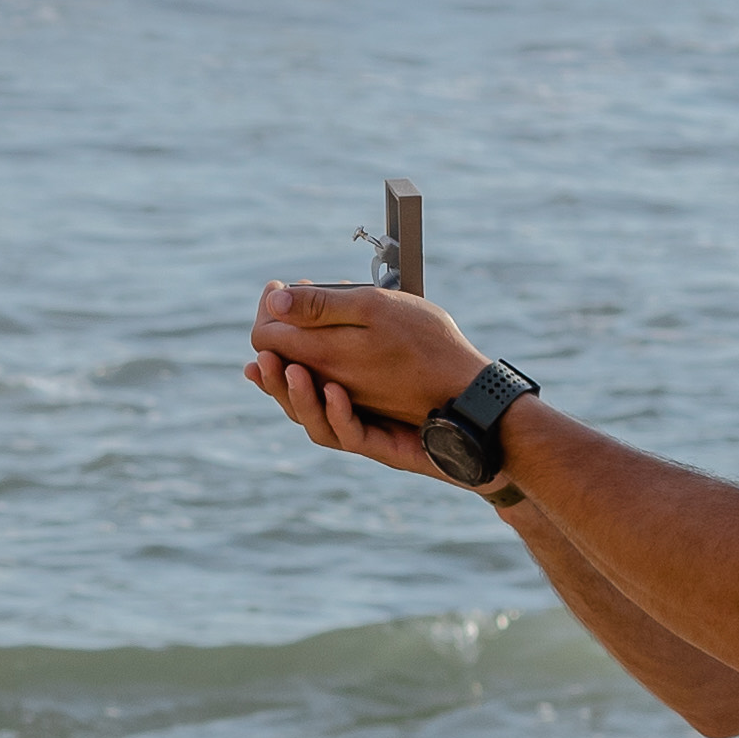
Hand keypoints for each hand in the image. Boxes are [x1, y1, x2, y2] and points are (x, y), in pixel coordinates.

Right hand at [248, 281, 484, 479]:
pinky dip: (339, 415)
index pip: (292, 371)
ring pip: (316, 425)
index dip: (271, 355)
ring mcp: (365, 431)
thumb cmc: (434, 363)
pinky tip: (336, 391)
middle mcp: (345, 410)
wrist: (481, 408)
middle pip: (294, 402)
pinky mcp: (387, 447)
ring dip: (299, 399)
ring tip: (290, 371)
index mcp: (339, 380)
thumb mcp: (384, 322)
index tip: (257, 331)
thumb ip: (337, 311)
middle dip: (273, 381)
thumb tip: (292, 290)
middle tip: (260, 358)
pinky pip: (353, 436)